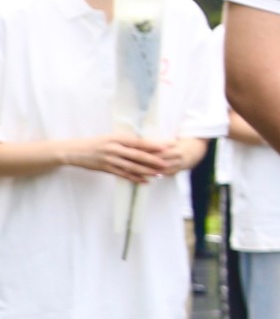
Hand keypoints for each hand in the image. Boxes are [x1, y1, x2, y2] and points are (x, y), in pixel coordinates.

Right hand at [54, 133, 177, 184]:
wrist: (74, 150)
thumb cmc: (95, 142)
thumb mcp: (110, 137)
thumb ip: (126, 140)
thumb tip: (145, 143)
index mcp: (117, 138)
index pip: (139, 142)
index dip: (153, 145)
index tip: (166, 147)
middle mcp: (114, 148)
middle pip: (137, 155)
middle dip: (153, 160)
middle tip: (166, 163)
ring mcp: (110, 159)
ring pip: (132, 167)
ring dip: (146, 171)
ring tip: (158, 174)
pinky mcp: (106, 168)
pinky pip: (123, 174)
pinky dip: (135, 178)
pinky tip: (145, 181)